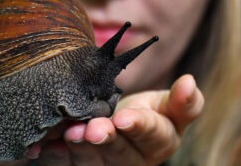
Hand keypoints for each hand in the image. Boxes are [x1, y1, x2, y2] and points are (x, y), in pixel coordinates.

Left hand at [36, 74, 203, 165]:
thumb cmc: (141, 112)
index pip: (154, 136)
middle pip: (120, 154)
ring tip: (71, 132)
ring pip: (92, 163)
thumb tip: (189, 82)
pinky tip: (50, 145)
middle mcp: (133, 161)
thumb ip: (182, 101)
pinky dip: (57, 156)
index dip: (139, 127)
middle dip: (107, 141)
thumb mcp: (163, 105)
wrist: (112, 121)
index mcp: (159, 143)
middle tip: (95, 128)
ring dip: (81, 149)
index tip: (125, 118)